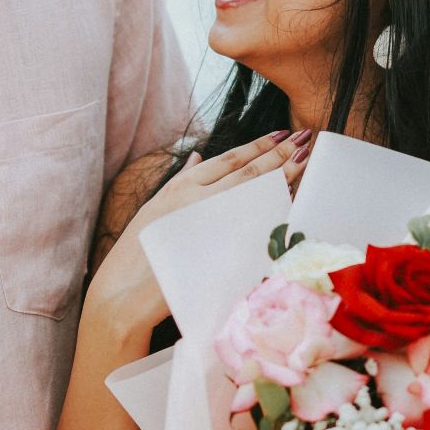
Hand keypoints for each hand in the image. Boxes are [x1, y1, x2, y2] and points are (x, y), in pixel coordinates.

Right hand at [84, 129, 313, 341]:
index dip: (258, 145)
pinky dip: (277, 211)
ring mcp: (211, 225)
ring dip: (284, 176)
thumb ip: (182, 181)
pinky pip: (257, 227)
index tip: (280, 134)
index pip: (229, 159)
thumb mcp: (156, 207)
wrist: (124, 294)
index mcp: (182, 187)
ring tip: (305, 160)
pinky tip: (294, 202)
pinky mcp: (221, 252)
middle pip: (248, 172)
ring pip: (256, 194)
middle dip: (279, 154)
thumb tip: (199, 156)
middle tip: (304, 139)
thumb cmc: (139, 253)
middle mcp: (198, 199)